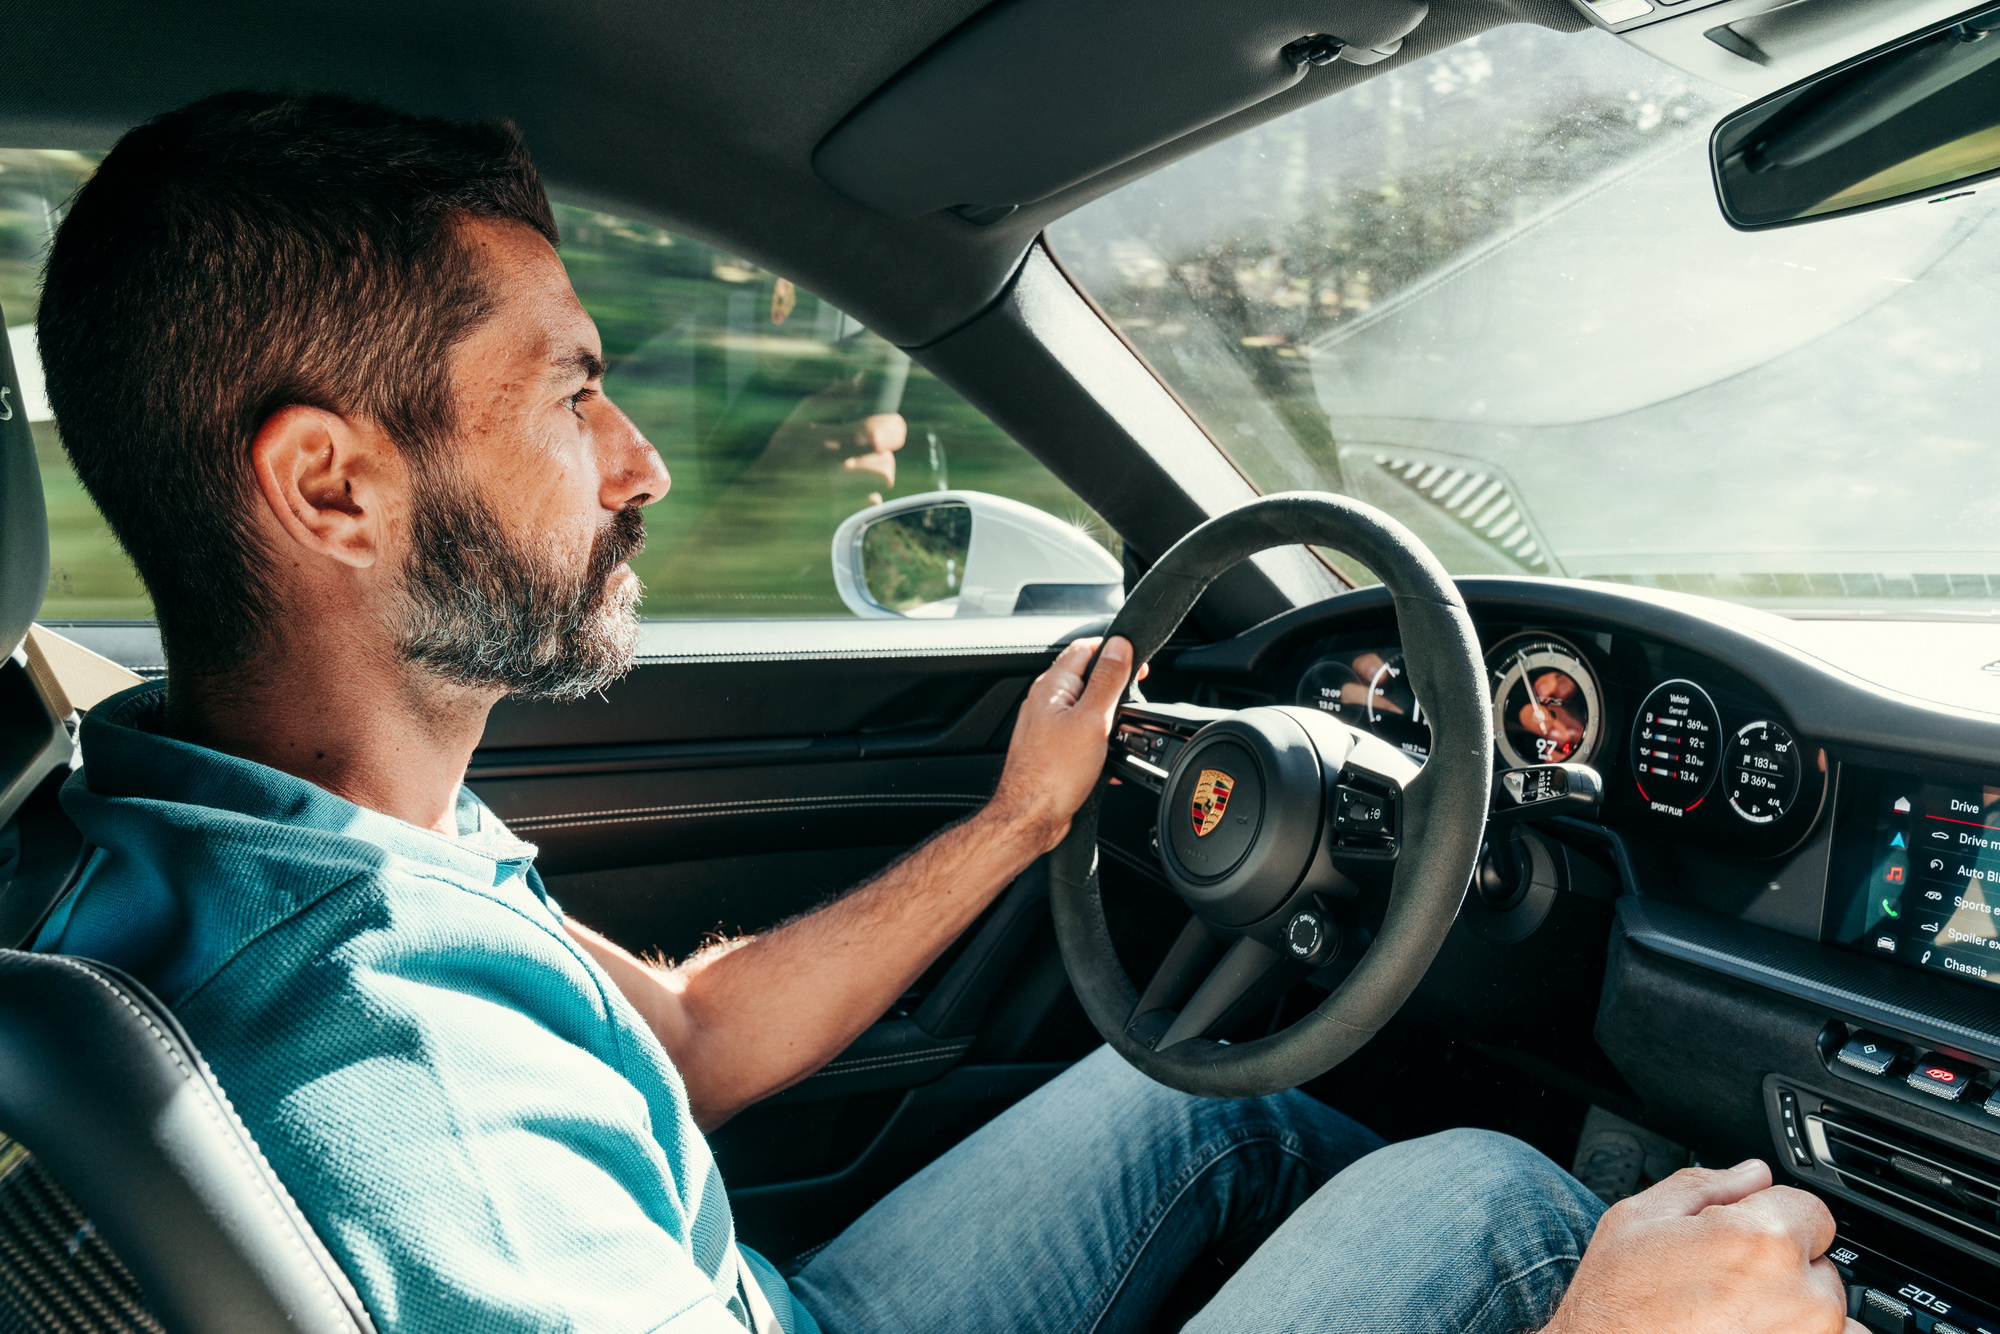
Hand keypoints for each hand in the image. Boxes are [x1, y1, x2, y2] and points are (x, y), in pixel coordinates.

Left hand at [987, 636, 1141, 852]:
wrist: (1031, 818)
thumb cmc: (1052, 774)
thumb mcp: (1091, 719)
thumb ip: (1108, 680)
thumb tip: (1120, 645)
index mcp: (1052, 686)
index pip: (1085, 648)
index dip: (1115, 650)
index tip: (1137, 664)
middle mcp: (1046, 702)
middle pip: (1087, 677)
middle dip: (1115, 687)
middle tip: (1133, 701)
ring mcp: (1047, 726)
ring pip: (1086, 708)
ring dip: (1108, 718)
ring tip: (1120, 733)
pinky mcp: (1053, 749)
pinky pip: (1082, 735)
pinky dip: (1099, 742)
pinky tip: (1109, 759)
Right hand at [1544, 1160, 1861, 1333]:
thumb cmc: (1614, 1304)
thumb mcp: (1638, 1219)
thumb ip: (1707, 1186)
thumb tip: (1754, 1175)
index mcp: (1764, 1242)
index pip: (1811, 1208)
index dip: (1769, 1217)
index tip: (1739, 1237)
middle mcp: (1803, 1298)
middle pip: (1818, 1264)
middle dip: (1781, 1267)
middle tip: (1723, 1284)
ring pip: (1825, 1313)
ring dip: (1795, 1313)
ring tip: (1737, 1320)